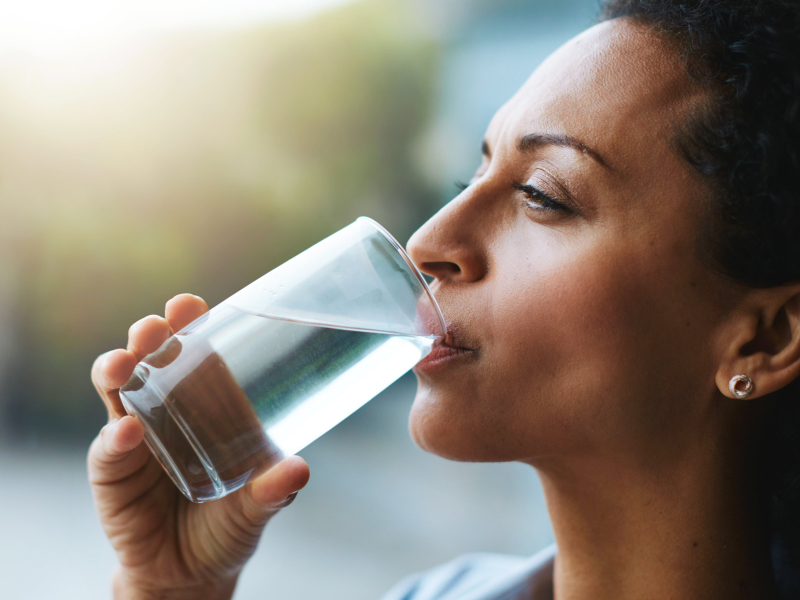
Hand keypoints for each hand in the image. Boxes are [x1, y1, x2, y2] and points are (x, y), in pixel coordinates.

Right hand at [88, 294, 309, 599]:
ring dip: (117, 370)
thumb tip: (299, 467)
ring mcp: (135, 437)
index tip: (190, 304)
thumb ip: (275, 489)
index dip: (188, 324)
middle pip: (150, 359)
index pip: (194, 352)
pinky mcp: (112, 472)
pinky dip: (114, 438)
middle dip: (148, 336)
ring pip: (117, 391)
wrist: (192, 574)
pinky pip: (108, 449)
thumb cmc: (229, 525)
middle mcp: (167, 410)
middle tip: (154, 329)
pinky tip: (126, 433)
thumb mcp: (258, 506)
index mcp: (207, 404)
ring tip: (125, 365)